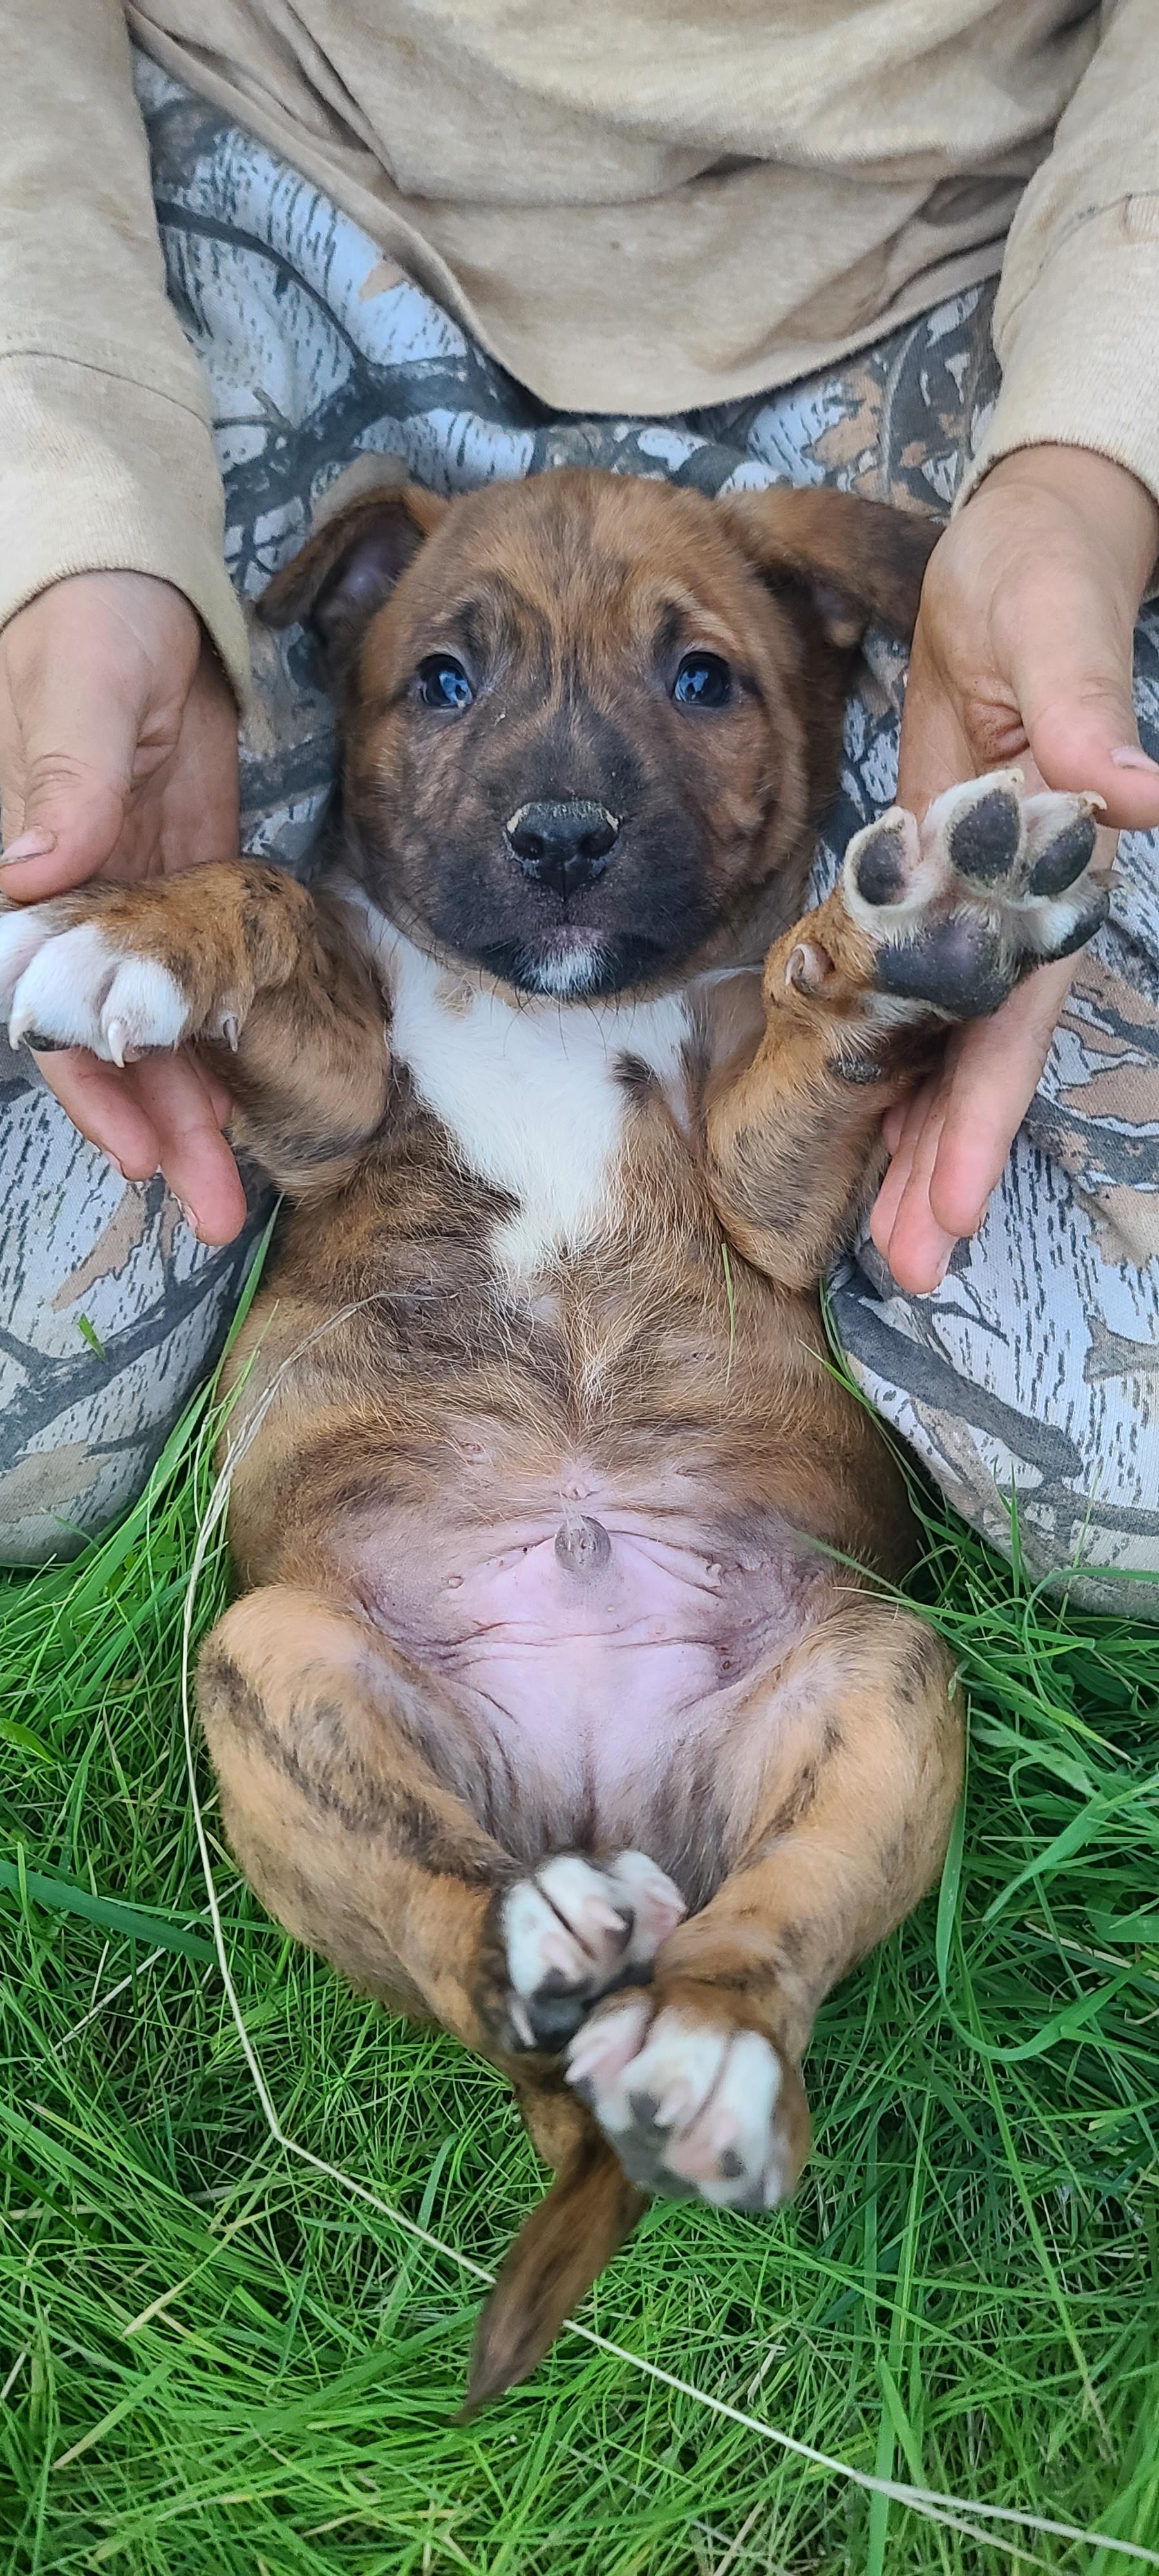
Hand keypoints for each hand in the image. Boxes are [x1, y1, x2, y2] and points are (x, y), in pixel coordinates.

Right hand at [0, 570, 246, 1242]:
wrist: (138, 593)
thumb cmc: (87, 625)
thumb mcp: (80, 687)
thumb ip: (66, 777)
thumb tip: (34, 862)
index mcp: (19, 875)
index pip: (37, 1001)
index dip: (83, 1079)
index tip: (137, 1148)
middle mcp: (65, 914)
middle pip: (98, 1043)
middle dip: (153, 1129)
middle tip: (208, 1210)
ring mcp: (125, 913)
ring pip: (149, 1032)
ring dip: (189, 1110)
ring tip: (232, 1195)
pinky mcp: (182, 896)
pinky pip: (194, 993)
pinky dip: (216, 1049)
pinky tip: (245, 1108)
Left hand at [878, 445, 1158, 1293]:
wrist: (1030, 547)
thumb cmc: (1048, 576)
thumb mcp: (1056, 626)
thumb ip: (1087, 709)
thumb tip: (1137, 792)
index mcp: (1049, 869)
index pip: (1014, 1015)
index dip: (982, 1112)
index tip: (949, 1202)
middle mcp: (1016, 906)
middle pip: (978, 1062)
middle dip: (941, 1167)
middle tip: (905, 1269)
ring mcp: (976, 904)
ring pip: (947, 1047)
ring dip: (916, 1141)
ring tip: (884, 1241)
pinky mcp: (934, 884)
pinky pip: (913, 994)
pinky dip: (890, 1063)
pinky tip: (866, 1128)